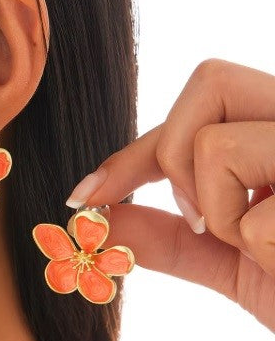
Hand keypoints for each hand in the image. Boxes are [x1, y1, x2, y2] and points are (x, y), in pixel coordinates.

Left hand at [66, 58, 274, 332]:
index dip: (131, 153)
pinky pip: (253, 217)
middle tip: (199, 218)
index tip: (84, 195)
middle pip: (209, 80)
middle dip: (173, 157)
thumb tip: (100, 217)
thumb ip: (166, 236)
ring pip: (217, 146)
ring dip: (216, 217)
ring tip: (260, 245)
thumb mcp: (229, 260)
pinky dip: (257, 252)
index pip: (195, 107)